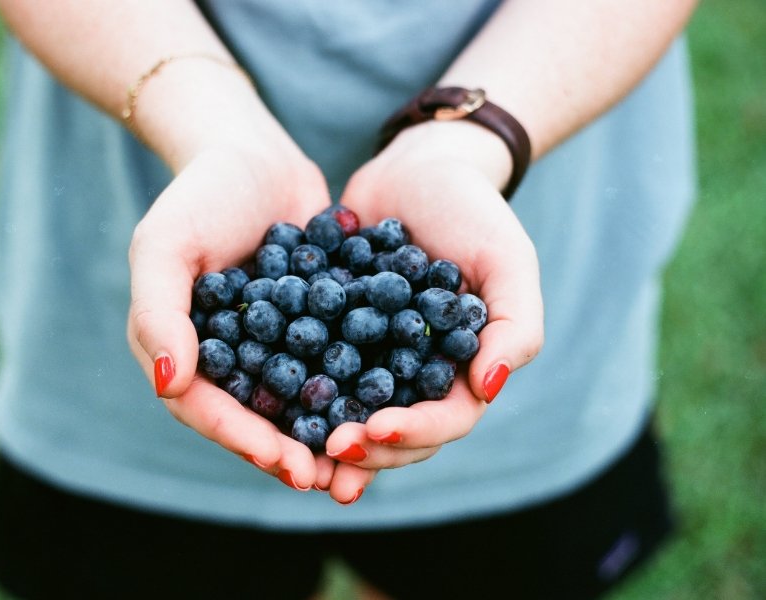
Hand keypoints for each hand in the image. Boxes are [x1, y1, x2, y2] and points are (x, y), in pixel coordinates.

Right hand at [126, 133, 337, 492]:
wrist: (253, 153)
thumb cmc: (199, 195)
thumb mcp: (165, 245)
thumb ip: (157, 313)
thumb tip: (169, 385)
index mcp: (185, 349)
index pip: (207, 408)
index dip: (244, 440)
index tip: (286, 464)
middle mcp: (227, 356)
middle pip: (254, 417)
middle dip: (289, 451)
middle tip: (328, 480)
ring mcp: (273, 343)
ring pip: (296, 401)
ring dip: (324, 433)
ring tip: (360, 463)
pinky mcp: (314, 325)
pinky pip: (332, 363)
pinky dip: (355, 388)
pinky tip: (389, 406)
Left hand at [323, 120, 543, 499]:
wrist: (415, 167)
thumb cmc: (471, 210)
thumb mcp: (506, 259)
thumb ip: (515, 325)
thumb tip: (490, 389)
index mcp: (462, 368)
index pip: (445, 419)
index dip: (414, 433)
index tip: (376, 430)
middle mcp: (416, 373)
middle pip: (395, 431)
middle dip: (365, 448)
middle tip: (330, 450)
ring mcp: (372, 358)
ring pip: (351, 412)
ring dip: (326, 440)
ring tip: (295, 456)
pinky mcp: (333, 335)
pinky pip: (312, 370)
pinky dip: (293, 392)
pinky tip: (264, 404)